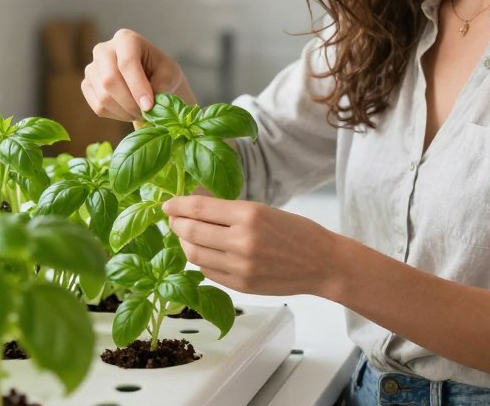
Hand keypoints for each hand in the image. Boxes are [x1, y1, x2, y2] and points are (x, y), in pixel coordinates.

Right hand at [81, 28, 195, 121]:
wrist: (149, 78)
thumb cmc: (160, 71)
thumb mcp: (169, 73)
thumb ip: (162, 85)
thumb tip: (149, 103)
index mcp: (125, 38)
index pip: (126, 62)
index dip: (137, 86)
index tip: (149, 105)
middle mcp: (103, 50)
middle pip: (109, 80)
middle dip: (130, 102)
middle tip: (146, 112)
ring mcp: (91, 68)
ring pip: (104, 96)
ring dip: (125, 111)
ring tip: (141, 111)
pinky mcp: (87, 85)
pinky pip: (99, 107)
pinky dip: (117, 115)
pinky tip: (129, 111)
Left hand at [163, 196, 339, 296]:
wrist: (322, 263)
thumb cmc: (297, 232)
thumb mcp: (264, 211)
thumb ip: (231, 213)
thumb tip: (196, 211)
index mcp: (249, 214)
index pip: (200, 208)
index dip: (178, 206)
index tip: (167, 204)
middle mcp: (241, 240)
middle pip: (191, 232)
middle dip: (176, 225)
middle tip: (172, 219)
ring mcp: (240, 266)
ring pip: (195, 255)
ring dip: (184, 244)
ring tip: (185, 236)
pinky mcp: (241, 285)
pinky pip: (208, 272)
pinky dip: (200, 260)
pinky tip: (203, 253)